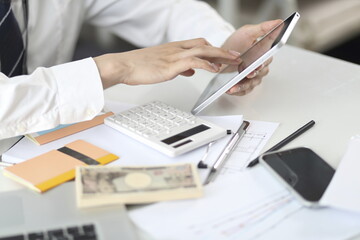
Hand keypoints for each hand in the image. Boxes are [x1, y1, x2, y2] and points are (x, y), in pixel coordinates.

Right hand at [93, 38, 241, 87]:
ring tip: (233, 61)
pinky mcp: (171, 65)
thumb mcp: (162, 65)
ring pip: (203, 51)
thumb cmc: (139, 66)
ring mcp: (174, 56)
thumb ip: (179, 67)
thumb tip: (191, 70)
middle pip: (205, 45)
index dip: (214, 49)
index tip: (225, 54)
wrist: (124, 66)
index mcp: (174, 48)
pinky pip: (193, 62)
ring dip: (220, 56)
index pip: (199, 44)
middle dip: (222, 51)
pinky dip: (206, 65)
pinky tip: (215, 69)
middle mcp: (177, 49)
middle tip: (236, 56)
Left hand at [221, 20, 281, 95]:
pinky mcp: (245, 85)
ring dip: (243, 85)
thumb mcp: (247, 32)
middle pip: (260, 73)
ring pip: (252, 83)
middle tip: (246, 75)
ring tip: (233, 87)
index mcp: (263, 54)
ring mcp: (253, 77)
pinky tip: (230, 90)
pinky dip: (238, 91)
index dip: (263, 62)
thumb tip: (279, 22)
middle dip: (253, 75)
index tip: (258, 65)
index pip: (267, 59)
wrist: (223, 54)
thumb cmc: (236, 43)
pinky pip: (244, 90)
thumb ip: (263, 28)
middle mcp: (261, 66)